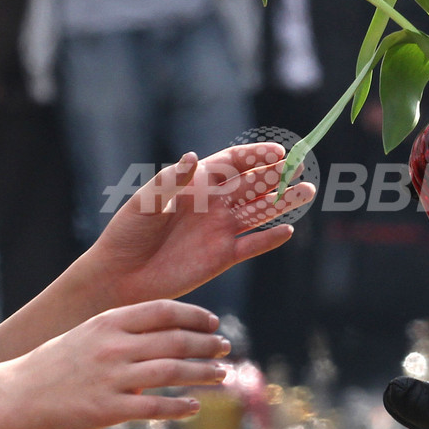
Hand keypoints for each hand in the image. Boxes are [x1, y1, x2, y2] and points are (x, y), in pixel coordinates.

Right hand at [0, 300, 228, 428]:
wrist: (17, 394)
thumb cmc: (57, 362)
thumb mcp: (90, 332)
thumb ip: (126, 331)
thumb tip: (169, 333)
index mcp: (109, 322)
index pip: (164, 311)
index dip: (194, 316)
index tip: (213, 323)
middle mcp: (114, 346)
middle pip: (175, 340)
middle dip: (206, 345)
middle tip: (226, 348)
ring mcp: (111, 378)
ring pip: (171, 372)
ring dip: (202, 374)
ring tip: (222, 375)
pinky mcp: (107, 410)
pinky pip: (154, 408)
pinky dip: (180, 406)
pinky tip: (194, 407)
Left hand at [87, 142, 315, 307]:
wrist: (120, 277)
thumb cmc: (127, 233)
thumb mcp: (145, 203)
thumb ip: (172, 181)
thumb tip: (193, 157)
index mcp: (197, 183)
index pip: (233, 163)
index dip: (256, 155)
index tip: (278, 151)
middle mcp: (214, 204)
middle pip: (254, 184)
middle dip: (278, 174)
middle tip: (301, 165)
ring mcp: (220, 230)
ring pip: (260, 212)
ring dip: (284, 203)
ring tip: (308, 191)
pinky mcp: (223, 257)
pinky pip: (252, 245)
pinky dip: (270, 239)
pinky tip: (287, 231)